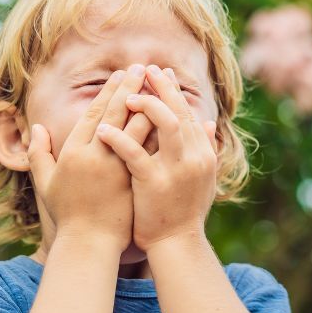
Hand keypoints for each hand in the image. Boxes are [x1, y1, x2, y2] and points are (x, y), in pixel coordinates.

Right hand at [27, 65, 151, 252]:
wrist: (90, 244)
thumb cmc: (68, 214)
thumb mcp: (46, 183)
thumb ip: (39, 153)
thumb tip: (36, 126)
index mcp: (73, 153)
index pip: (95, 114)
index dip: (108, 93)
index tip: (119, 75)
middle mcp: (95, 156)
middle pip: (116, 114)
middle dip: (129, 88)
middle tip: (141, 68)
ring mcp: (117, 168)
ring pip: (136, 128)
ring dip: (148, 103)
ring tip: (158, 85)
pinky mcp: (135, 180)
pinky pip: (150, 149)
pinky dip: (160, 131)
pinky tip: (171, 116)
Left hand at [94, 64, 218, 251]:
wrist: (178, 244)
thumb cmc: (185, 212)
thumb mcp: (203, 178)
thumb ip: (206, 149)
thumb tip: (208, 123)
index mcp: (203, 153)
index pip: (188, 113)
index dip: (173, 91)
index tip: (159, 72)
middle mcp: (194, 157)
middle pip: (178, 111)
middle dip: (161, 87)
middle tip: (143, 68)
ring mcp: (176, 169)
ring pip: (164, 124)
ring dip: (144, 105)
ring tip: (125, 95)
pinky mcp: (154, 182)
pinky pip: (134, 153)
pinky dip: (119, 138)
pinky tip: (103, 128)